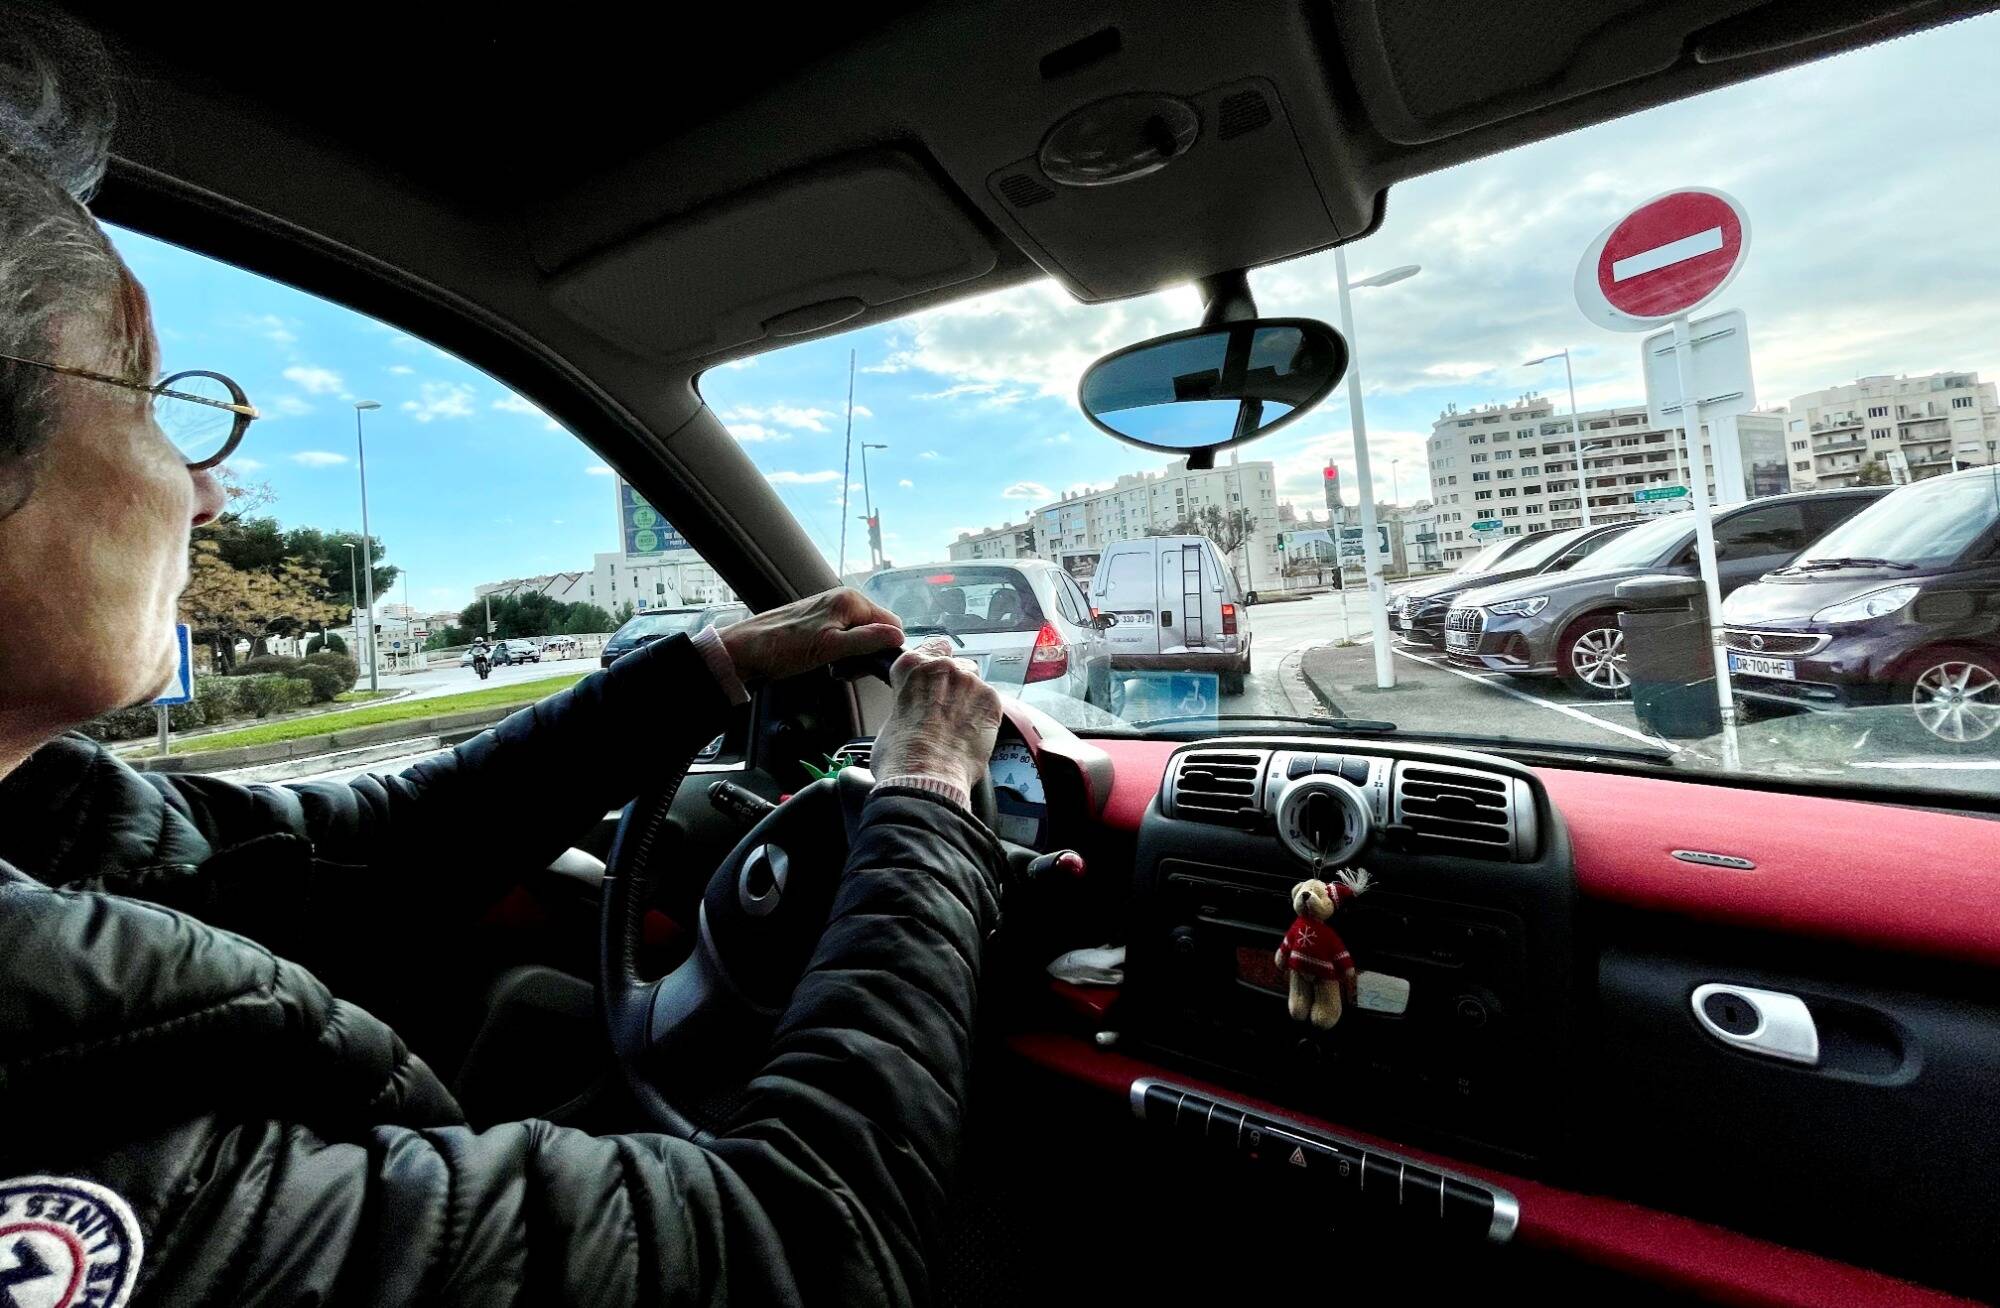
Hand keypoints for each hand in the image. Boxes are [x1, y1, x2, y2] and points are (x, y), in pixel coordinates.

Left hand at [718, 587, 903, 681]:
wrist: (746, 650)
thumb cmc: (783, 647)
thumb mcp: (830, 648)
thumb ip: (867, 641)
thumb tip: (898, 637)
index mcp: (850, 600)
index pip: (891, 624)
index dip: (885, 648)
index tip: (867, 665)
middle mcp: (844, 600)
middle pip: (877, 631)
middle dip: (868, 654)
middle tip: (846, 668)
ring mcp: (831, 610)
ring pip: (862, 637)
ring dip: (853, 657)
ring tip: (832, 666)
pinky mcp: (821, 622)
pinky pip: (845, 639)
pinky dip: (841, 654)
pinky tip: (825, 662)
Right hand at [870, 639, 1002, 797]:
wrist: (926, 775)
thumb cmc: (901, 755)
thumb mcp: (891, 720)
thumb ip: (908, 704)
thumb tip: (914, 712)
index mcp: (911, 666)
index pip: (929, 648)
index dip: (933, 666)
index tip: (933, 680)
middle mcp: (942, 666)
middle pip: (956, 665)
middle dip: (953, 685)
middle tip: (946, 712)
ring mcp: (970, 681)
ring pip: (975, 683)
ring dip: (970, 700)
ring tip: (960, 728)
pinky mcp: (991, 700)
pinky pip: (990, 702)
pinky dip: (984, 715)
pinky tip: (972, 735)